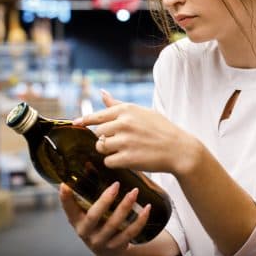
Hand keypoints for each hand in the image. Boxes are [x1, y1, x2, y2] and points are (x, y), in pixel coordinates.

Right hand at [59, 182, 150, 255]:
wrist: (109, 251)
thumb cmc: (98, 224)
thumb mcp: (89, 212)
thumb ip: (89, 194)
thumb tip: (89, 166)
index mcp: (77, 221)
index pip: (68, 210)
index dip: (65, 199)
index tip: (65, 185)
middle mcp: (87, 232)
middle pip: (94, 216)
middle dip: (105, 200)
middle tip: (116, 185)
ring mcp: (102, 241)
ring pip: (114, 224)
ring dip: (125, 207)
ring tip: (134, 192)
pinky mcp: (117, 246)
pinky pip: (130, 233)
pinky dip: (140, 220)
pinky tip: (146, 209)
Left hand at [73, 90, 199, 174]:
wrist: (179, 149)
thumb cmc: (162, 129)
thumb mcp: (142, 112)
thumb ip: (118, 105)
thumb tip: (101, 92)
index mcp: (127, 110)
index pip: (97, 115)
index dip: (84, 120)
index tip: (75, 123)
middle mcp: (124, 123)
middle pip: (98, 133)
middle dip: (106, 139)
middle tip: (120, 142)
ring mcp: (125, 141)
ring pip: (101, 147)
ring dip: (108, 151)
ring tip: (124, 151)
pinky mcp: (127, 158)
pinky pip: (108, 161)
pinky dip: (115, 162)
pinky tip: (127, 160)